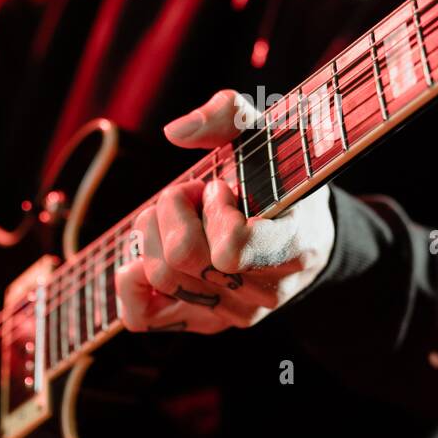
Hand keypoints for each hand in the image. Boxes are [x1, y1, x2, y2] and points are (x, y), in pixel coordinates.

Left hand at [115, 90, 334, 333]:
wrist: (306, 232)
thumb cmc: (283, 177)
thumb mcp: (269, 133)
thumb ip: (229, 114)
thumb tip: (175, 132)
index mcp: (293, 245)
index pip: (231, 251)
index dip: (214, 210)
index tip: (225, 189)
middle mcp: (266, 290)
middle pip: (182, 256)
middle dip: (174, 210)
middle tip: (195, 194)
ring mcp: (236, 313)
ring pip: (161, 276)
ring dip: (156, 232)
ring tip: (184, 216)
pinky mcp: (206, 324)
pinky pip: (142, 318)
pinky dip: (132, 281)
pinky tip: (150, 252)